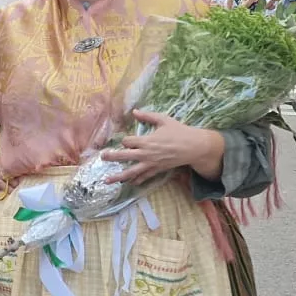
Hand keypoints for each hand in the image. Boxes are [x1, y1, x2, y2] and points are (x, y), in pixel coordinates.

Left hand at [104, 111, 226, 183]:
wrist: (193, 147)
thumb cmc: (179, 131)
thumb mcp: (164, 120)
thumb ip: (148, 116)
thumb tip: (134, 111)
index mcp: (147, 140)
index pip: (127, 141)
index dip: (125, 140)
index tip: (127, 140)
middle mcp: (146, 154)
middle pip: (124, 156)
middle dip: (111, 157)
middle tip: (102, 157)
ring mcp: (151, 164)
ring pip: (131, 172)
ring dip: (118, 177)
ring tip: (106, 181)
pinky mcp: (156, 170)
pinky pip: (143, 177)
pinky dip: (135, 180)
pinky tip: (128, 183)